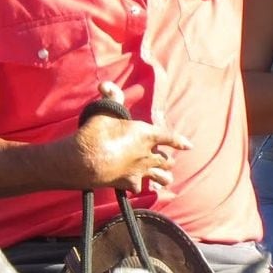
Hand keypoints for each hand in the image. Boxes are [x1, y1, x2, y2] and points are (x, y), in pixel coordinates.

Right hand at [73, 82, 191, 190]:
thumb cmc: (95, 134)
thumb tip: (106, 85)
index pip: (169, 137)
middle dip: (168, 160)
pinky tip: (138, 186)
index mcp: (145, 134)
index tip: (189, 146)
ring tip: (164, 177)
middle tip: (166, 160)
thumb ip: (111, 98)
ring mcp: (140, 170)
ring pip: (161, 177)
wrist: (83, 161)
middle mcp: (147, 154)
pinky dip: (140, 186)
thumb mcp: (104, 112)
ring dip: (163, 176)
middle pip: (166, 160)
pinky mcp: (129, 183)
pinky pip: (141, 187)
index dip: (180, 141)